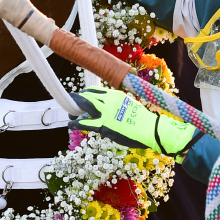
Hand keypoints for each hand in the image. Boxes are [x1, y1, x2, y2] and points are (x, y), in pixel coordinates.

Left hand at [68, 88, 197, 157]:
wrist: (150, 129)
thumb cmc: (141, 120)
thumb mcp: (128, 106)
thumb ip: (116, 105)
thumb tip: (107, 109)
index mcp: (115, 95)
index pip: (95, 91)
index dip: (85, 94)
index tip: (81, 98)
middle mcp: (109, 100)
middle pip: (86, 96)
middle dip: (76, 99)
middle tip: (71, 103)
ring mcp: (105, 112)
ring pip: (84, 106)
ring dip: (74, 109)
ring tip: (70, 113)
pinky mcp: (104, 125)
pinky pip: (85, 123)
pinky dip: (75, 123)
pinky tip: (71, 124)